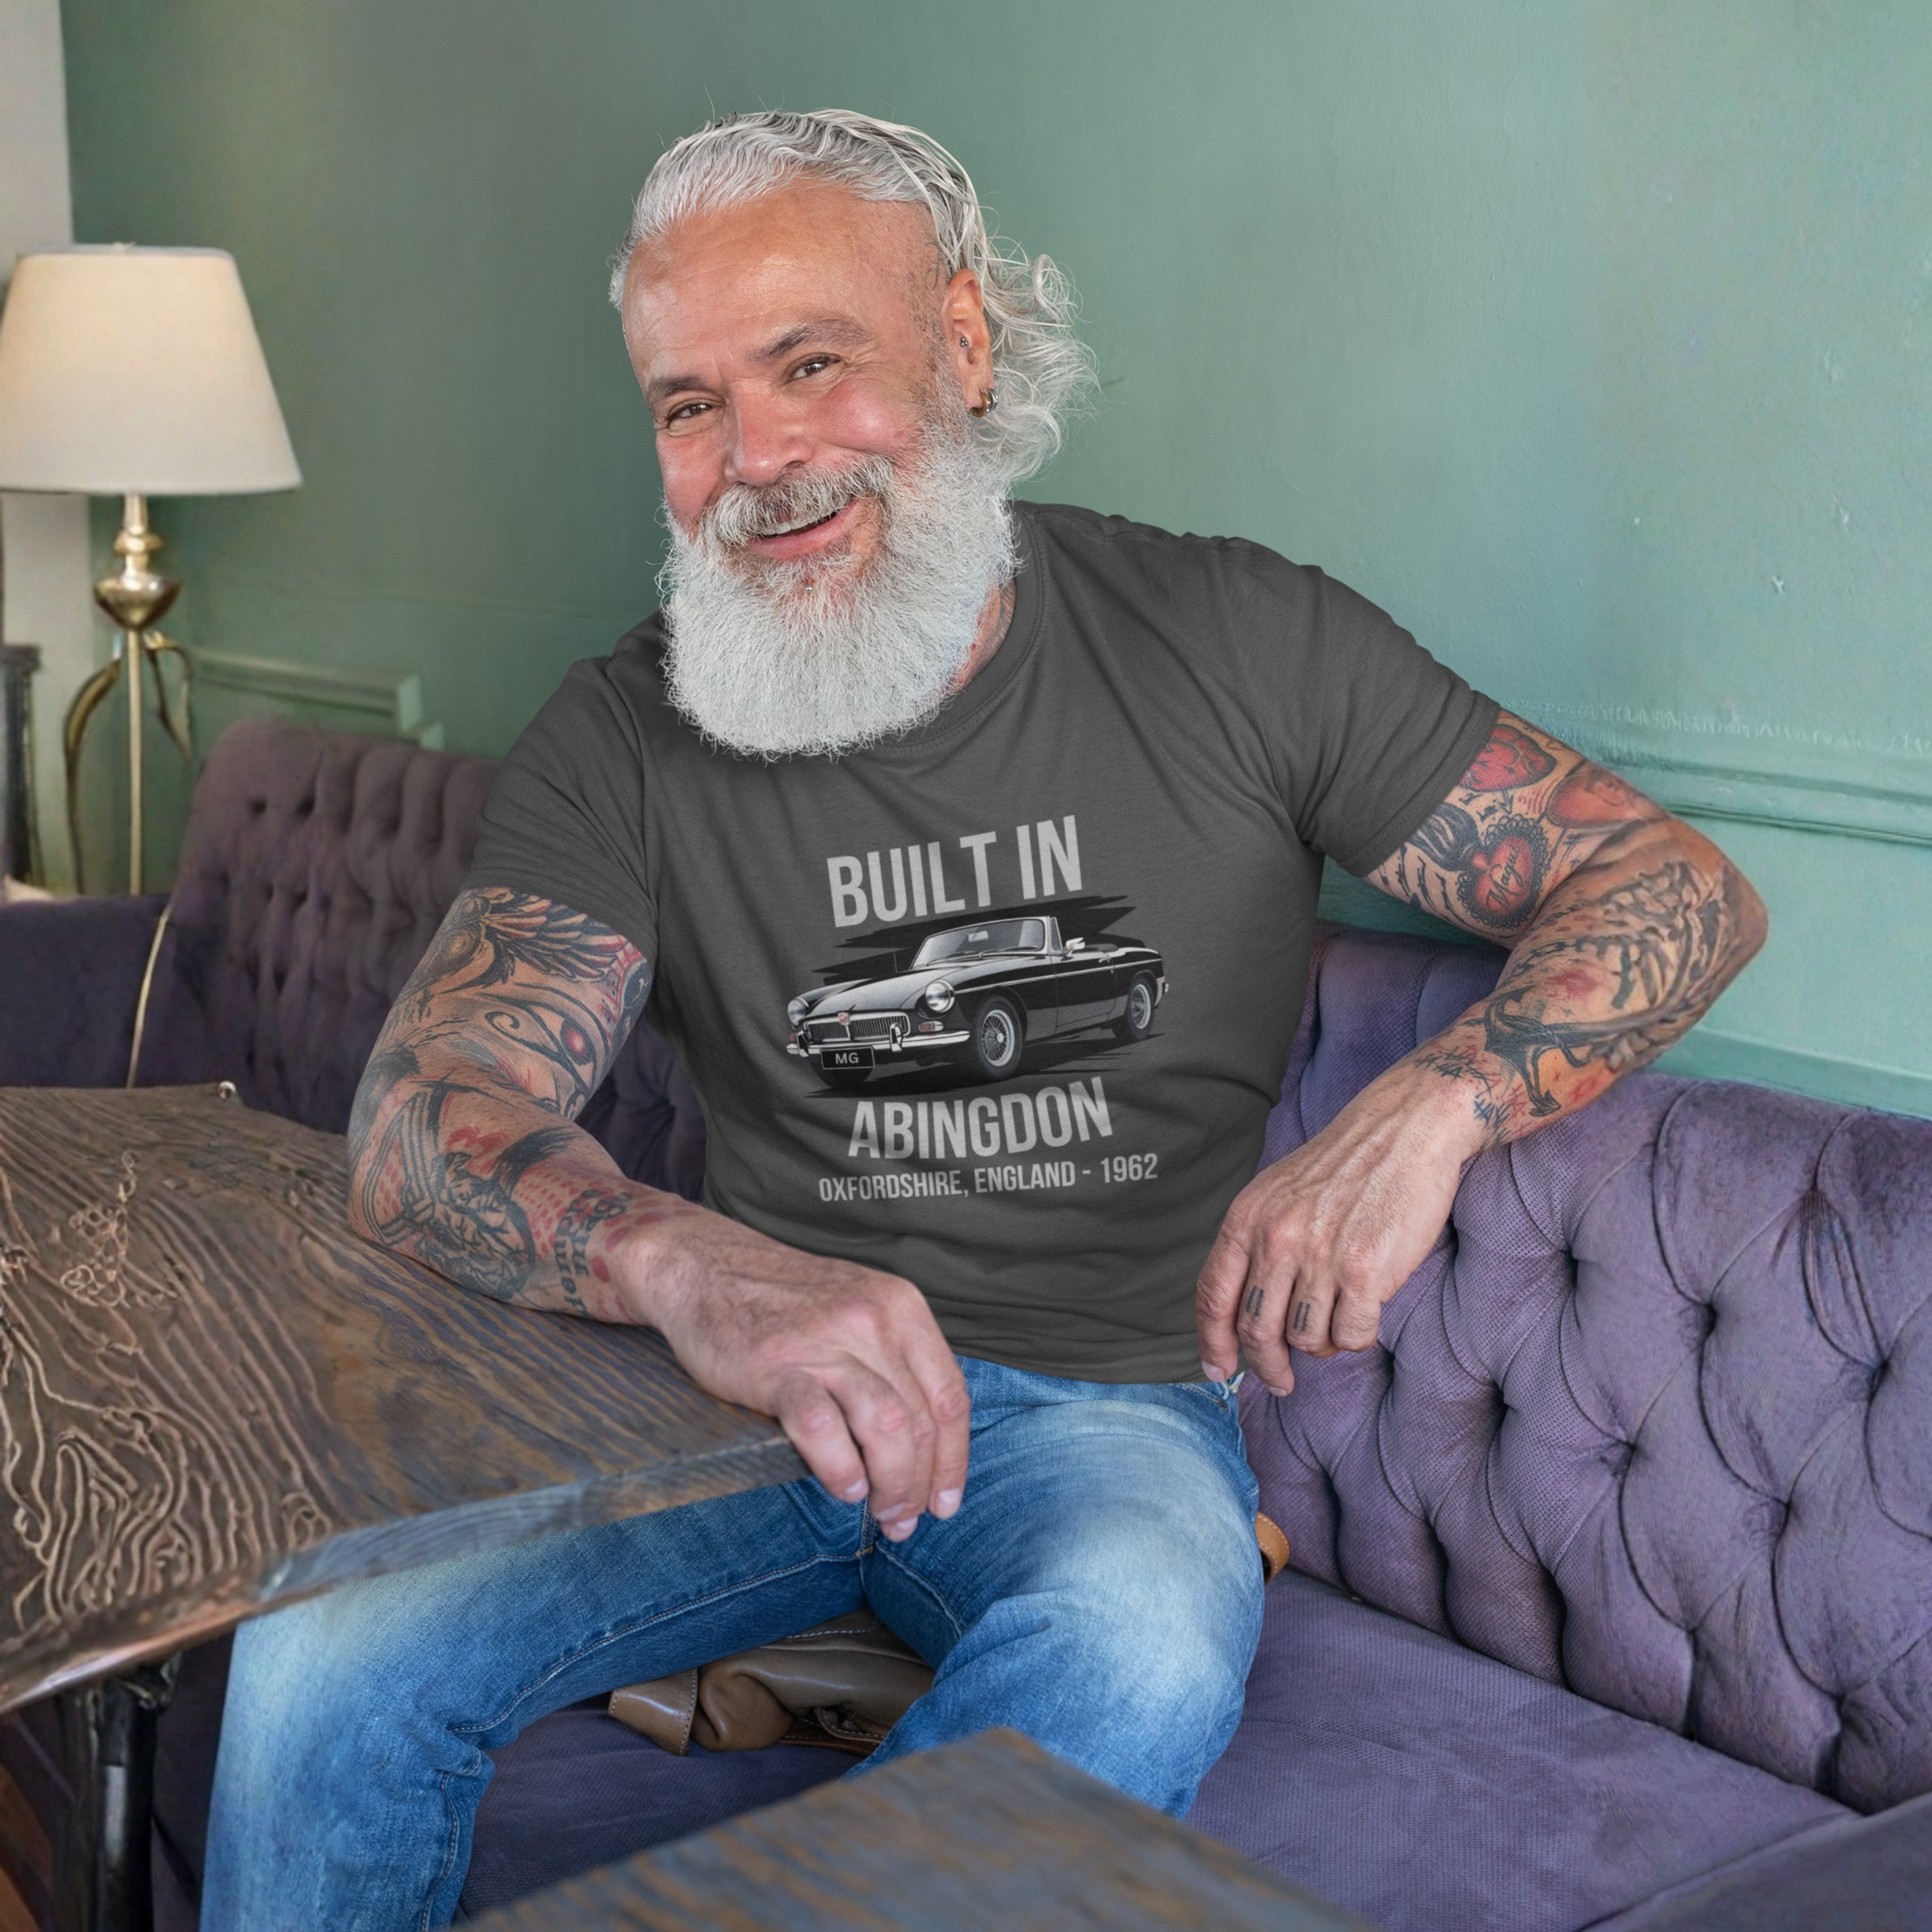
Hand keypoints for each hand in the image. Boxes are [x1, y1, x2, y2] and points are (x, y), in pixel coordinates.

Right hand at [620, 1209, 968, 1540]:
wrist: (706, 1266)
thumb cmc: (785, 1299)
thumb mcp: (859, 1307)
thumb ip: (894, 1360)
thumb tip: (924, 1443)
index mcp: (900, 1307)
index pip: (949, 1396)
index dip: (954, 1459)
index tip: (945, 1500)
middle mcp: (871, 1320)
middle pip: (922, 1420)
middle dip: (921, 1484)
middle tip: (905, 1519)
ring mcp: (824, 1342)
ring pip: (886, 1425)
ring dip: (892, 1483)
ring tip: (881, 1512)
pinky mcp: (775, 1367)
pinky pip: (823, 1428)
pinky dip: (841, 1468)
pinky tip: (844, 1487)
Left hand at [1196, 1062, 1479, 1394]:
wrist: (1405, 1129)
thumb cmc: (1345, 1165)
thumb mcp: (1279, 1193)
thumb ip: (1257, 1244)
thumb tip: (1242, 1310)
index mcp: (1248, 1218)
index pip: (1214, 1295)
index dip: (1211, 1341)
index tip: (1216, 1369)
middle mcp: (1277, 1239)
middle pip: (1255, 1331)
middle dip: (1267, 1365)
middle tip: (1280, 1380)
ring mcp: (1320, 1257)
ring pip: (1306, 1339)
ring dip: (1322, 1341)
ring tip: (1339, 1314)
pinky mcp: (1365, 1271)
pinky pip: (1350, 1336)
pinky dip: (1357, 1335)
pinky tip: (1366, 1310)